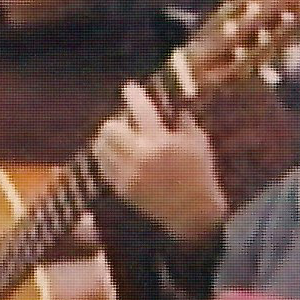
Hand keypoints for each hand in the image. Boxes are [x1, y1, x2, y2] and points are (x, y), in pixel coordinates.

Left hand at [89, 86, 226, 246]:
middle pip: (110, 128)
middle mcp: (141, 157)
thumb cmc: (199, 174)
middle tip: (127, 124)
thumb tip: (171, 103)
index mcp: (162, 142)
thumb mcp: (197, 143)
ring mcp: (128, 174)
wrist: (192, 212)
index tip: (129, 87)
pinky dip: (109, 157)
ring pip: (101, 147)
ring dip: (109, 139)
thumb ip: (183, 121)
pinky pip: (103, 165)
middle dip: (117, 121)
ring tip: (122, 140)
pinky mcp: (121, 187)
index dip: (133, 95)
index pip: (141, 110)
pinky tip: (120, 157)